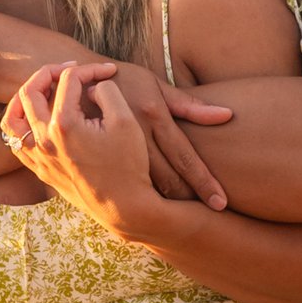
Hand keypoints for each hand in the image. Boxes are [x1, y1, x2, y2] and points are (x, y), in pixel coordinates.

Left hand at [2, 63, 163, 241]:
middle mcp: (43, 140)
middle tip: (70, 69)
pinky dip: (20, 124)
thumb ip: (106, 91)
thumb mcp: (125, 120)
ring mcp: (37, 156)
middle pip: (30, 91)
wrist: (123, 206)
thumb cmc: (128, 164)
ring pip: (11, 118)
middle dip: (50, 72)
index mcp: (64, 125)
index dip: (91, 69)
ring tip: (43, 89)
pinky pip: (14, 142)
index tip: (108, 71)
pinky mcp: (38, 169)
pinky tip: (38, 119)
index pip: (69, 80)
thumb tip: (89, 87)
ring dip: (23, 97)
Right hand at [42, 59, 232, 209]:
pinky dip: (140, 198)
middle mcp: (135, 133)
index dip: (204, 182)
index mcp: (153, 114)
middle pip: (167, 178)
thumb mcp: (155, 85)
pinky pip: (123, 182)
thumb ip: (190, 104)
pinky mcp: (100, 156)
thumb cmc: (126, 79)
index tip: (220, 203)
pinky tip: (151, 214)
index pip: (185, 156)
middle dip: (187, 201)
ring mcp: (115, 147)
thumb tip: (228, 116)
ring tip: (185, 223)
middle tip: (208, 219)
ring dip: (165, 205)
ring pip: (145, 185)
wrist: (74, 80)